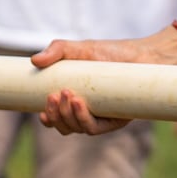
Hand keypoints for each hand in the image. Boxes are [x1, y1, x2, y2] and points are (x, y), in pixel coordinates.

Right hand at [31, 33, 176, 135]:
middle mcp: (90, 113)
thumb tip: (34, 61)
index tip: (40, 113)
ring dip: (67, 116)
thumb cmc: (111, 53)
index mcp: (77, 101)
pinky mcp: (118, 120)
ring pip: (79, 129)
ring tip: (66, 94)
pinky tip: (79, 103)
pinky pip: (97, 128)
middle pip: (66, 127)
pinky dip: (84, 118)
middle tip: (53, 96)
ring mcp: (104, 118)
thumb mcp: (80, 48)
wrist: (142, 54)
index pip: (58, 119)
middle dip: (56, 116)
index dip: (49, 120)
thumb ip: (57, 50)